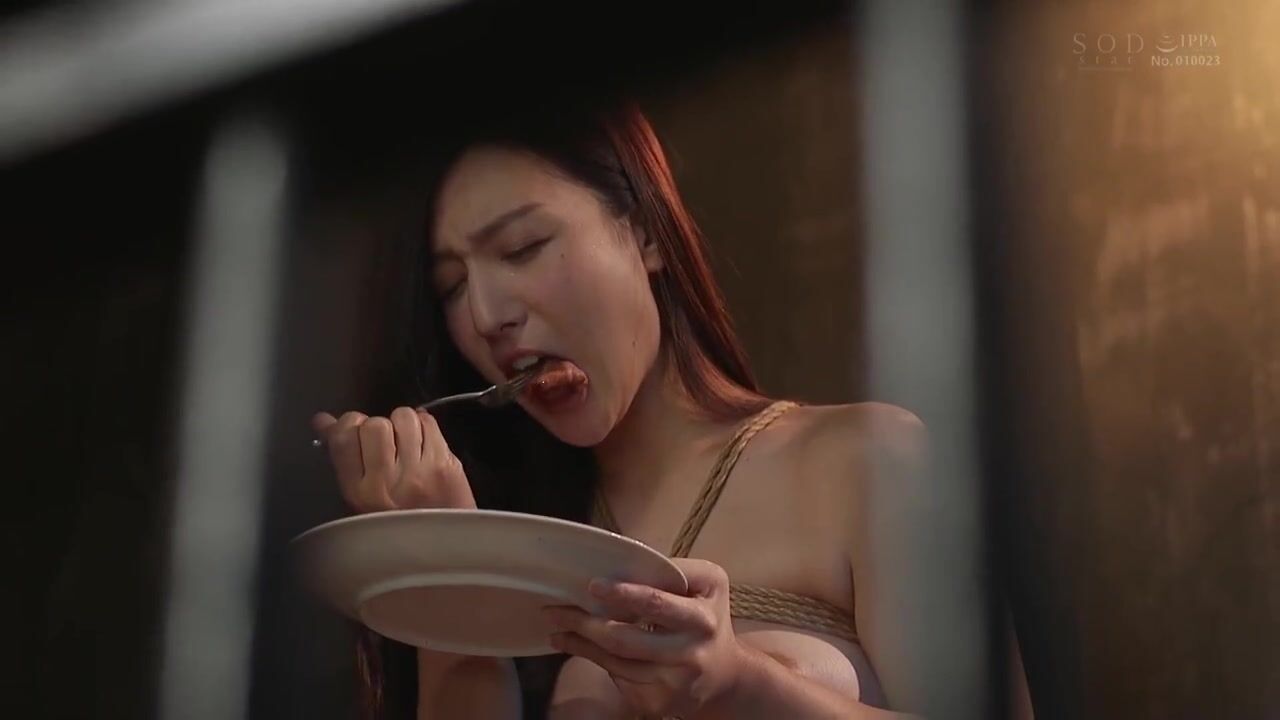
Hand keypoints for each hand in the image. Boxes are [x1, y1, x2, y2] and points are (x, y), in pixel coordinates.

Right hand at [311, 407, 475, 511]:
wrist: (444, 546)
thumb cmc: (397, 524)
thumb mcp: (360, 499)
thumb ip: (343, 457)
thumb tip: (323, 420)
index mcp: (358, 492)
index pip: (343, 438)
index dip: (348, 424)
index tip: (356, 429)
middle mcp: (386, 481)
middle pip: (374, 425)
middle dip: (379, 426)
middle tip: (387, 442)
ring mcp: (418, 472)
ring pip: (403, 418)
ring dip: (403, 423)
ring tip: (407, 441)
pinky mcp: (445, 464)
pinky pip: (429, 423)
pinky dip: (425, 426)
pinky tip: (425, 442)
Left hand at [541, 558, 746, 718]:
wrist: (726, 677)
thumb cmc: (709, 618)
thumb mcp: (708, 583)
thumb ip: (673, 569)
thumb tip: (625, 561)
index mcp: (701, 619)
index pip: (656, 604)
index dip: (622, 595)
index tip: (591, 585)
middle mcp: (689, 655)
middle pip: (624, 639)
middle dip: (584, 623)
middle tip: (554, 610)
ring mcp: (672, 685)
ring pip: (614, 662)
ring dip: (580, 644)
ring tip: (558, 627)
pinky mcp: (657, 705)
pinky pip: (617, 679)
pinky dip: (596, 661)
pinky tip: (581, 647)